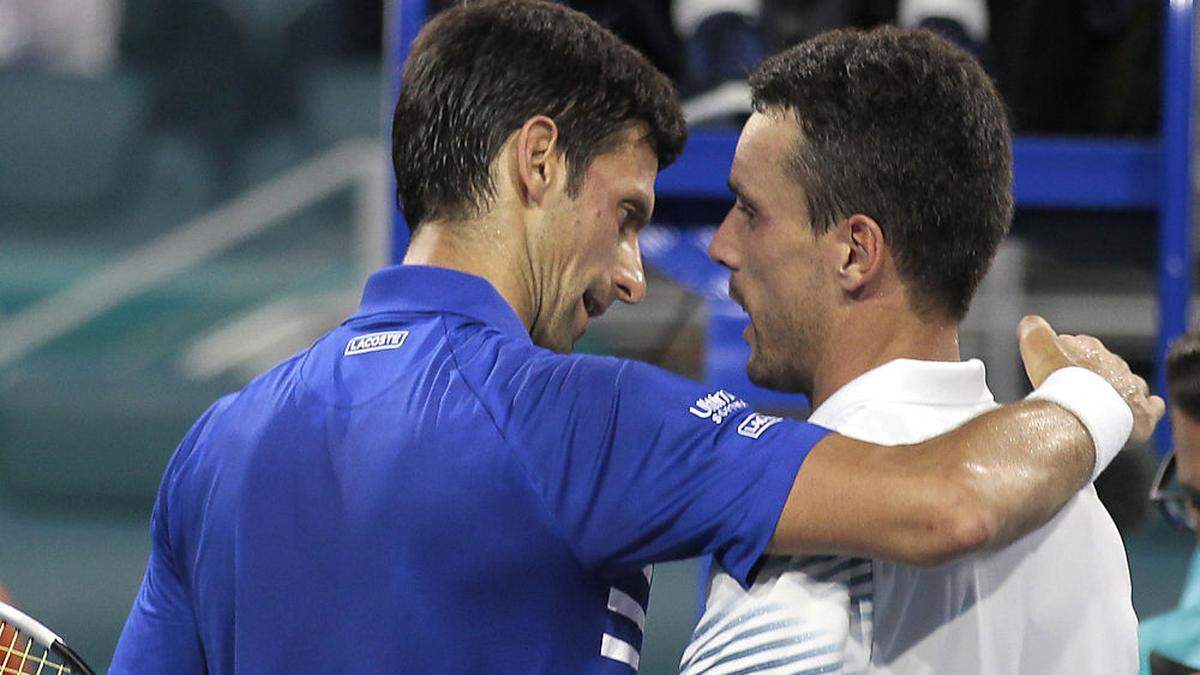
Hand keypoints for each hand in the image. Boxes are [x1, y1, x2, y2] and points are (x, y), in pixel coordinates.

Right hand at [1018, 314, 1163, 442]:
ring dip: (1118, 392)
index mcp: (1091, 347)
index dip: (1065, 359)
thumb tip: (1031, 322)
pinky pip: (1152, 407)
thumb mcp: (1036, 346)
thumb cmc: (1058, 382)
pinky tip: (1139, 412)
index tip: (1054, 372)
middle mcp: (1115, 364)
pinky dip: (1146, 408)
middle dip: (1091, 376)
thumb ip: (1033, 330)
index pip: (1079, 347)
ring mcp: (1132, 388)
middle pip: (1103, 367)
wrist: (1082, 415)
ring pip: (1128, 385)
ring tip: (1101, 406)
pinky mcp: (1144, 413)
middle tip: (1072, 393)